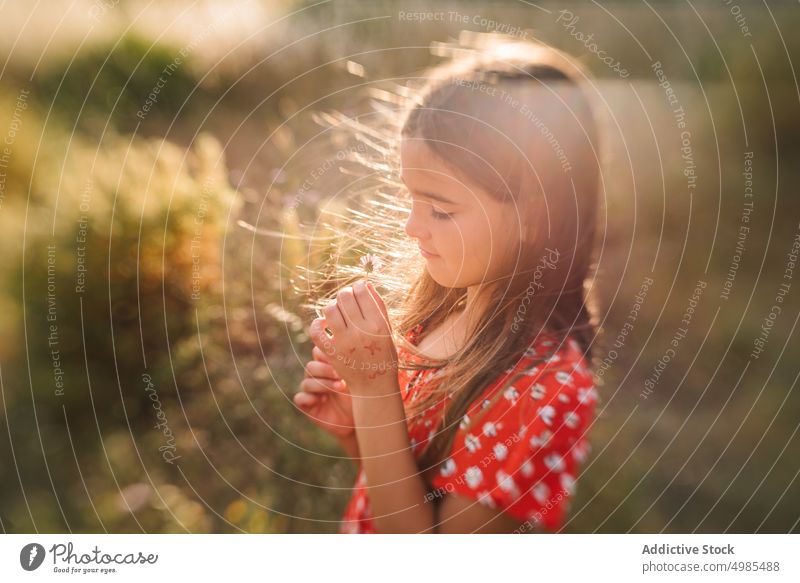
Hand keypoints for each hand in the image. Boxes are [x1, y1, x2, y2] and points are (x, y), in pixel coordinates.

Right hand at [294, 345, 354, 437]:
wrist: (360, 419)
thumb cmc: (362, 395)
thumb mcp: (359, 379)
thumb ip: (351, 365)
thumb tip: (353, 348)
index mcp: (328, 365)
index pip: (318, 352)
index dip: (325, 354)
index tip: (341, 359)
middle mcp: (317, 376)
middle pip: (311, 367)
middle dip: (325, 370)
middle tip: (340, 375)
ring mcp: (312, 391)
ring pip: (306, 382)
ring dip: (322, 384)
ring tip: (339, 387)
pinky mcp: (308, 406)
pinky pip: (299, 398)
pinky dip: (307, 398)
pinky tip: (320, 400)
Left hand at [309, 279, 398, 394]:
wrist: (374, 386)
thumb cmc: (384, 355)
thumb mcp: (388, 330)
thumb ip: (379, 307)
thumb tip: (366, 284)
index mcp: (378, 324)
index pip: (362, 292)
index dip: (358, 286)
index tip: (358, 290)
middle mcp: (360, 332)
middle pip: (344, 297)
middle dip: (344, 294)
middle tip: (347, 300)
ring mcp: (344, 342)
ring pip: (329, 310)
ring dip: (333, 307)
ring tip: (338, 313)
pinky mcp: (331, 352)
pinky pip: (316, 330)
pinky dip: (318, 324)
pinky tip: (325, 324)